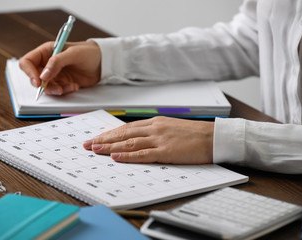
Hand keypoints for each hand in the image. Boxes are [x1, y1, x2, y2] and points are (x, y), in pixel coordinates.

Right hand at [19, 41, 100, 94]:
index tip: (38, 82)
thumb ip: (56, 62)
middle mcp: (47, 63)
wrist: (102, 62)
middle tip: (58, 88)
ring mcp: (55, 74)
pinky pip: (58, 91)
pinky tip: (75, 86)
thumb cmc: (88, 52)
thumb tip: (43, 75)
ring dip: (56, 90)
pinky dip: (65, 91)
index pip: (27, 62)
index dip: (29, 72)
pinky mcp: (62, 83)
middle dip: (45, 86)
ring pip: (46, 87)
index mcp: (46, 52)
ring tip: (69, 87)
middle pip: (35, 78)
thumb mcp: (73, 54)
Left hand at [83, 116, 213, 163]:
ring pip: (129, 143)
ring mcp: (160, 139)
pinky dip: (128, 156)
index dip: (109, 134)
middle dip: (103, 139)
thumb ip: (154, 132)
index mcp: (155, 123)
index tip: (96, 138)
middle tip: (87, 144)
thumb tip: (137, 140)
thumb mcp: (171, 128)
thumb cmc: (194, 134)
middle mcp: (154, 128)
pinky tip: (115, 157)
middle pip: (123, 134)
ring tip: (95, 150)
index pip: (126, 128)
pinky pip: (143, 154)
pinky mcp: (167, 151)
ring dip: (110, 147)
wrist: (214, 137)